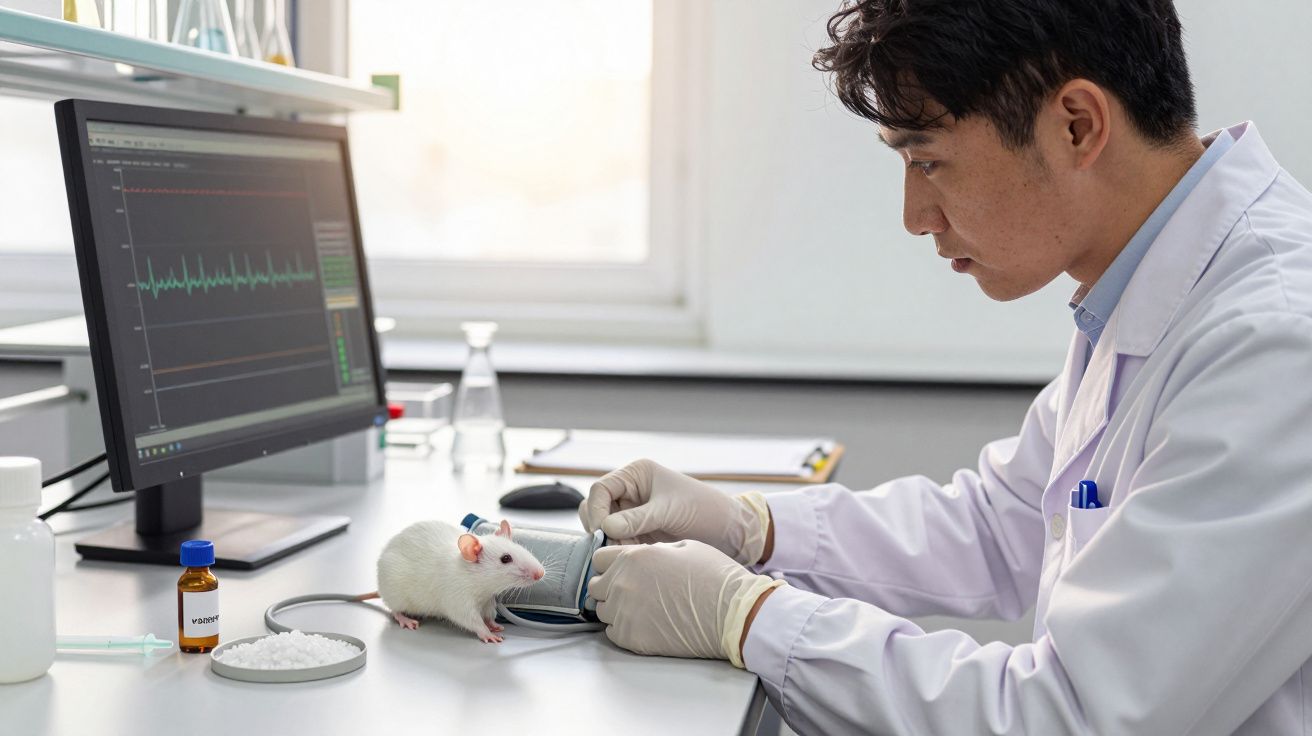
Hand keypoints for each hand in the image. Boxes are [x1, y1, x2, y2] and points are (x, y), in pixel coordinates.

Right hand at [579, 459, 770, 564]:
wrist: (727, 531)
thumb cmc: (703, 509)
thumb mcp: (669, 511)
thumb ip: (637, 518)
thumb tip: (605, 526)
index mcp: (637, 474)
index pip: (601, 489)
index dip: (597, 510)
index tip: (603, 530)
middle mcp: (631, 491)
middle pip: (597, 508)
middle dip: (602, 528)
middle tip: (616, 544)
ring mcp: (633, 512)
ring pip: (605, 527)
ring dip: (612, 541)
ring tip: (632, 550)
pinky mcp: (639, 531)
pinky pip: (618, 540)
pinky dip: (622, 549)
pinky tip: (638, 554)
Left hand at [589, 540, 782, 665]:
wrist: (731, 612)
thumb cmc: (713, 576)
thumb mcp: (682, 547)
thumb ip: (650, 550)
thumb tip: (639, 557)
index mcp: (633, 557)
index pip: (598, 558)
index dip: (609, 563)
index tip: (619, 569)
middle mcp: (622, 583)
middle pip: (596, 585)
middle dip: (609, 586)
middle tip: (633, 590)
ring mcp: (624, 613)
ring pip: (601, 610)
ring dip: (616, 608)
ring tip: (642, 608)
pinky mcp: (631, 638)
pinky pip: (612, 632)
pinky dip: (624, 628)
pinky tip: (646, 623)